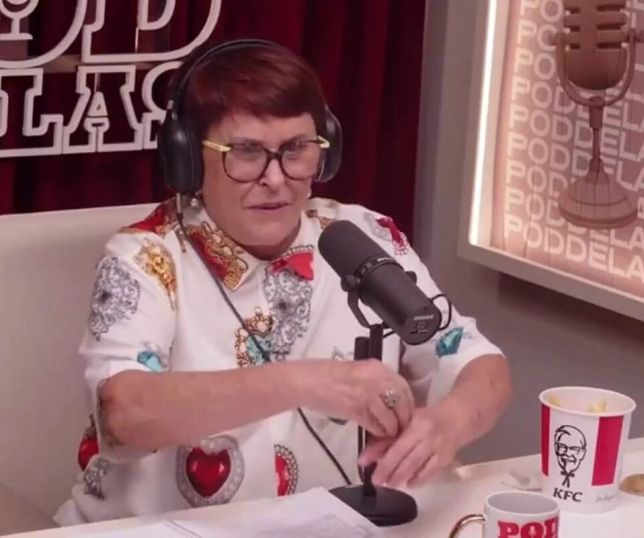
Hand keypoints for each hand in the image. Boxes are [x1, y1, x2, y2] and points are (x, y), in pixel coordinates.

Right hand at [299, 359, 413, 437]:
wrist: (306, 381)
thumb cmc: (326, 375)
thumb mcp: (356, 371)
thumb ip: (374, 381)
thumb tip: (389, 398)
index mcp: (376, 367)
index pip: (403, 386)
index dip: (408, 402)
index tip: (407, 412)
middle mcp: (375, 378)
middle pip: (401, 402)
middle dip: (403, 417)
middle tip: (401, 427)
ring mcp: (366, 394)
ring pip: (390, 416)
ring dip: (391, 428)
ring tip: (389, 434)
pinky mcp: (355, 409)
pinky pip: (375, 424)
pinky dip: (378, 432)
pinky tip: (376, 434)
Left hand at [358, 398, 468, 487]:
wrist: (459, 417)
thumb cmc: (428, 417)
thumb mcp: (408, 420)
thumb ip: (389, 436)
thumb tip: (368, 454)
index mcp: (416, 424)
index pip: (396, 444)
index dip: (380, 456)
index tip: (363, 463)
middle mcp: (428, 437)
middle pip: (405, 459)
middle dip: (388, 471)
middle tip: (376, 481)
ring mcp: (439, 449)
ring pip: (417, 467)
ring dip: (401, 477)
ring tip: (389, 484)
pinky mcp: (447, 458)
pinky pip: (431, 473)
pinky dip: (419, 480)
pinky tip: (409, 484)